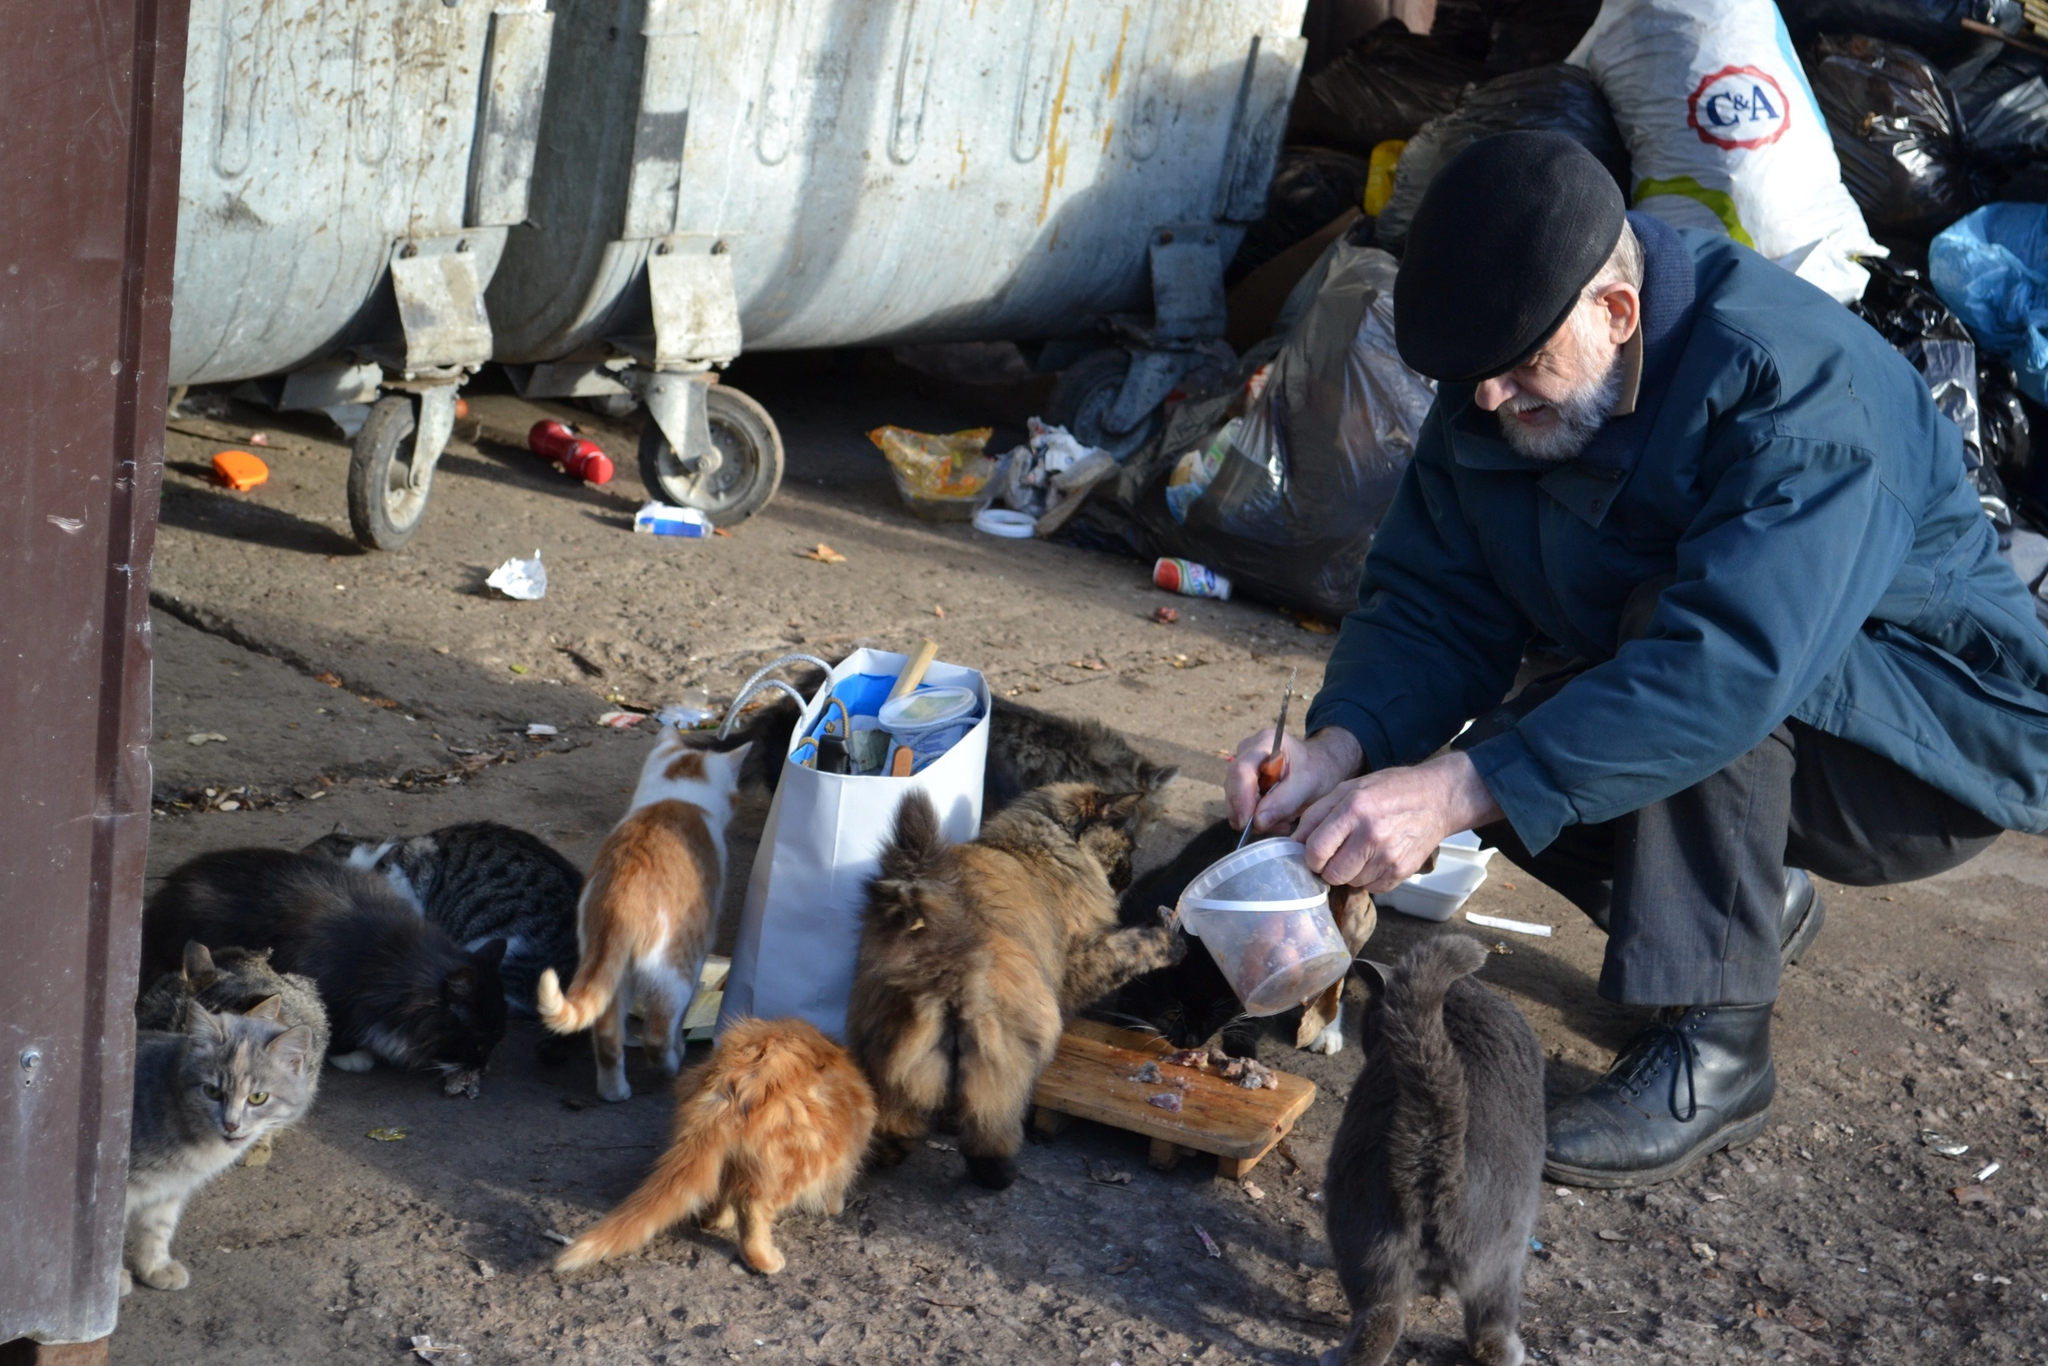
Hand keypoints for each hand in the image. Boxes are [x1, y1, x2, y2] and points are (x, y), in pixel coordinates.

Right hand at [1227, 726, 1361, 836]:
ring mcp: (1242, 767)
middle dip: (1251, 813)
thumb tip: (1257, 821)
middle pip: (1234, 787)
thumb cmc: (1317, 768)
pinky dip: (1257, 818)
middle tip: (1280, 825)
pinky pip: (1240, 807)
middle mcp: (1247, 751)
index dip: (1241, 799)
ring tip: (1285, 819)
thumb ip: (1284, 801)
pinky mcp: (1242, 783)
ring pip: (1235, 800)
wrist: (1320, 766)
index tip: (1249, 823)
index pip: (1241, 771)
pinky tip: (1278, 817)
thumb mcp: (1308, 783)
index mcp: (1264, 742)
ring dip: (1257, 818)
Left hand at [1294, 752, 1503, 891]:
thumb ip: (1316, 815)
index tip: (1313, 852)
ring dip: (1349, 872)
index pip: (1315, 851)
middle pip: (1331, 874)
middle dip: (1327, 867)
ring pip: (1350, 883)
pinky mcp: (1401, 872)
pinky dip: (1368, 877)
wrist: (1437, 799)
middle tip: (1336, 853)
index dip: (1309, 856)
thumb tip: (1293, 842)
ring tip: (1361, 850)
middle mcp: (1371, 835)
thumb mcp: (1348, 789)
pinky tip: (1376, 857)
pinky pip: (1371, 888)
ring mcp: (1388, 857)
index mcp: (1354, 809)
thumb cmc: (1389, 790)